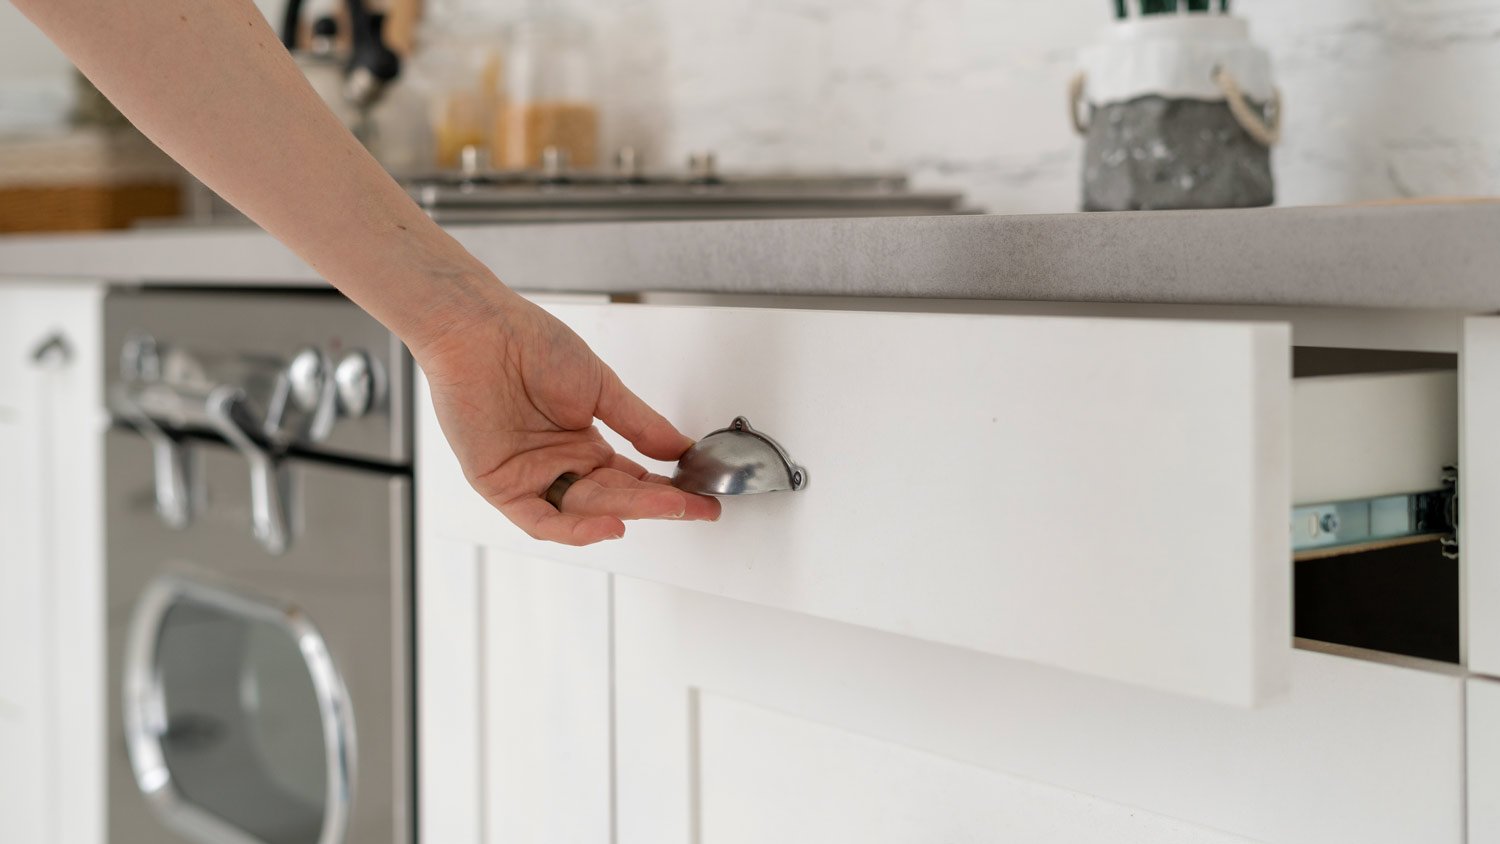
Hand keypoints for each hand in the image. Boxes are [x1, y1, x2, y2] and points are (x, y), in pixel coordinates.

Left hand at [413, 281, 721, 545]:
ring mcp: (529, 476)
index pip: (630, 479)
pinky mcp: (500, 485)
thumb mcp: (601, 387)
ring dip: (625, 513)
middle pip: (614, 498)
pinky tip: (610, 526)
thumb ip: (641, 424)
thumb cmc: (531, 345)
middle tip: (693, 507)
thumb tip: (681, 449)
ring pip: (583, 511)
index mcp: (581, 443)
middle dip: (656, 504)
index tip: (701, 499)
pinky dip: (574, 530)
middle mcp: (558, 465)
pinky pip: (540, 520)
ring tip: (666, 507)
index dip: (666, 491)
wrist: (481, 330)